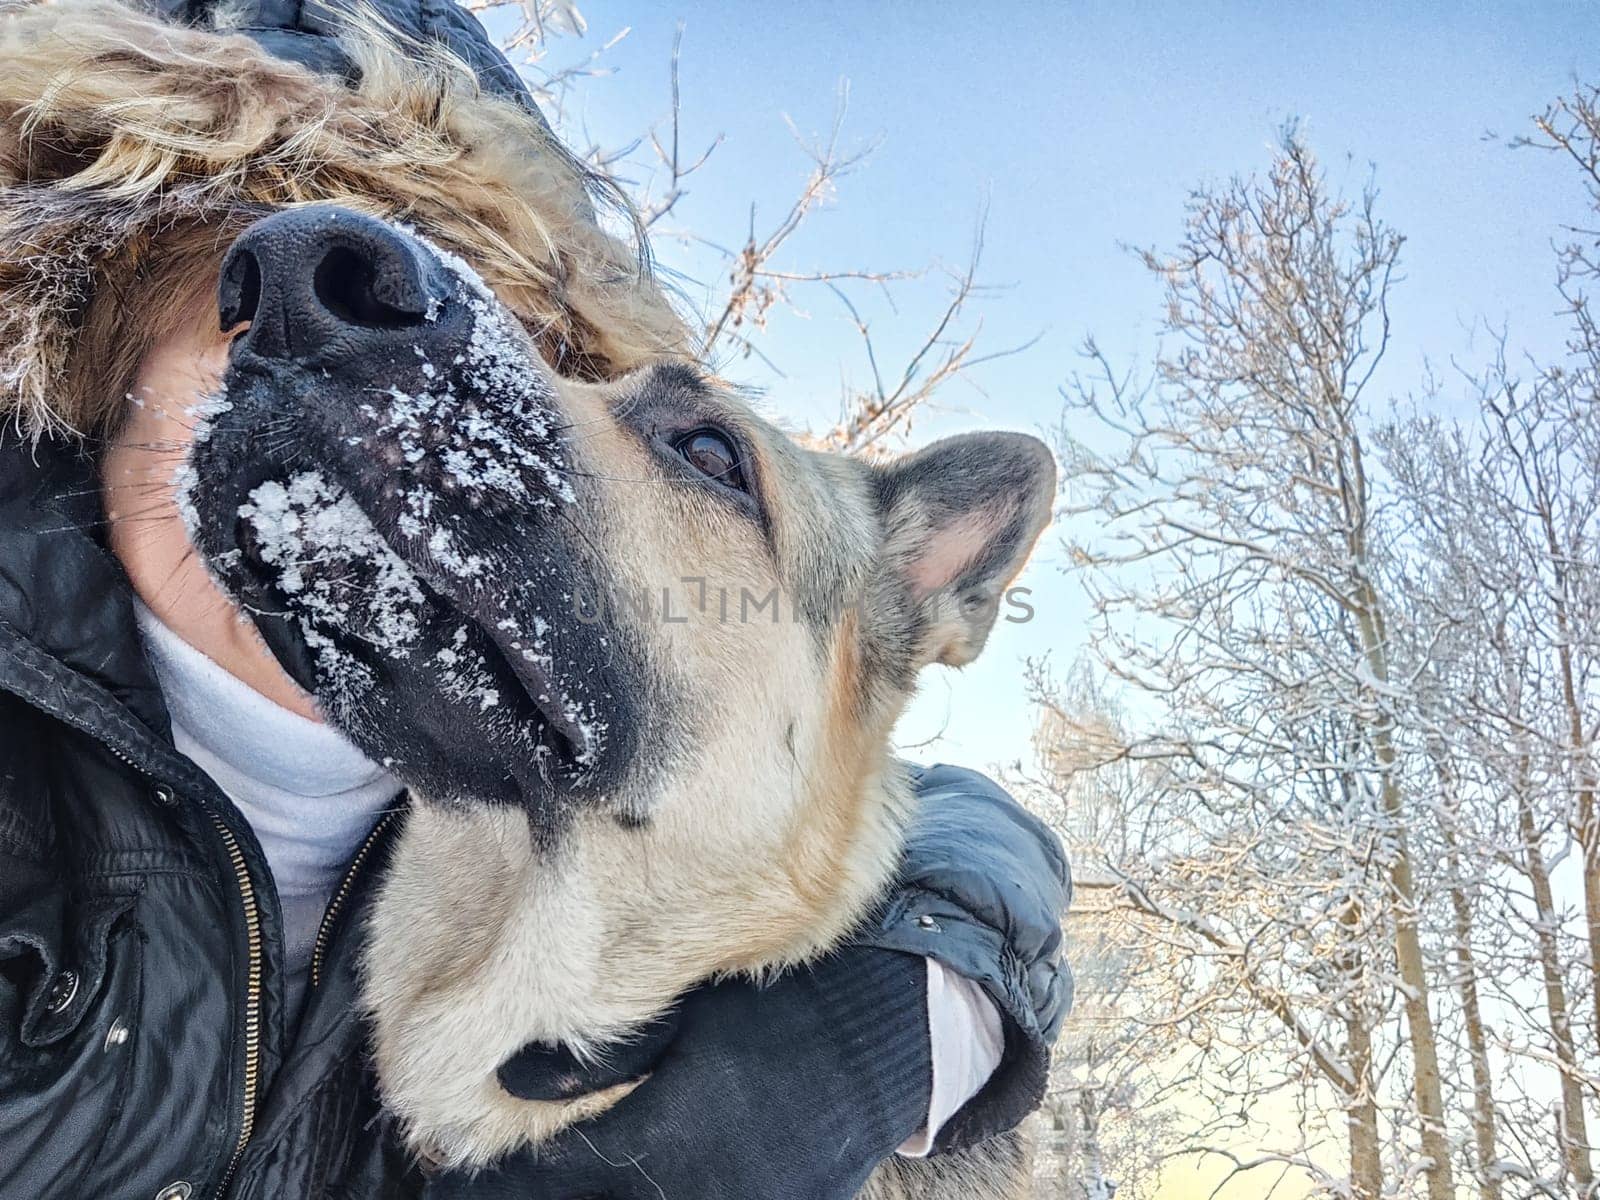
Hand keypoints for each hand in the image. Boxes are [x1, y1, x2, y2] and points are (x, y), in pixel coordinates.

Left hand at [425, 946, 931, 1199]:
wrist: (880, 1040)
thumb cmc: (778, 1011)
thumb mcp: (689, 1020)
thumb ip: (604, 1062)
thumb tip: (515, 1080)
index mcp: (670, 1140)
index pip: (551, 1185)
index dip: (493, 1192)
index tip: (445, 1186)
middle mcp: (697, 1197)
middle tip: (473, 1194)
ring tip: (554, 1189)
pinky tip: (630, 1188)